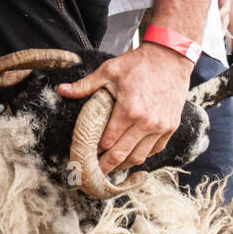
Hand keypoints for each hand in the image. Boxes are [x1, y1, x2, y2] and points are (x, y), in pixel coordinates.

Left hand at [57, 42, 193, 176]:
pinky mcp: (171, 127)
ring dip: (124, 166)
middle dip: (106, 167)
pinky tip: (132, 156)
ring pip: (140, 156)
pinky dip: (143, 155)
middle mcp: (146, 122)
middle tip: (94, 175)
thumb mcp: (109, 71)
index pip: (108, 141)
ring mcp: (161, 127)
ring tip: (112, 169)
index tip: (86, 158)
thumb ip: (85, 85)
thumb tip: (61, 90)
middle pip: (122, 155)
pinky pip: (156, 150)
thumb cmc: (138, 64)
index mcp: (128, 110)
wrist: (170, 58)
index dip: (95, 152)